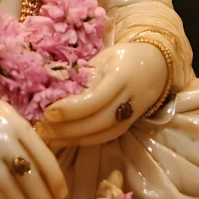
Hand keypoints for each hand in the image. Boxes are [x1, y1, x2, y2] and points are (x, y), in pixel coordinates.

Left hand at [37, 42, 167, 147]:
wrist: (157, 66)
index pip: (95, 99)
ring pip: (102, 134)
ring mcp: (133, 115)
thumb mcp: (104, 57)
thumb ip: (83, 74)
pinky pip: (106, 137)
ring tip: (47, 138)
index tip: (48, 112)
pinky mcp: (130, 126)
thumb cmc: (123, 57)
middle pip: (98, 122)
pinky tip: (65, 140)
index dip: (71, 110)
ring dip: (72, 139)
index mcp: (122, 76)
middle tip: (42, 129)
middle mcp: (130, 98)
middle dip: (67, 129)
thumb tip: (52, 90)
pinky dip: (84, 141)